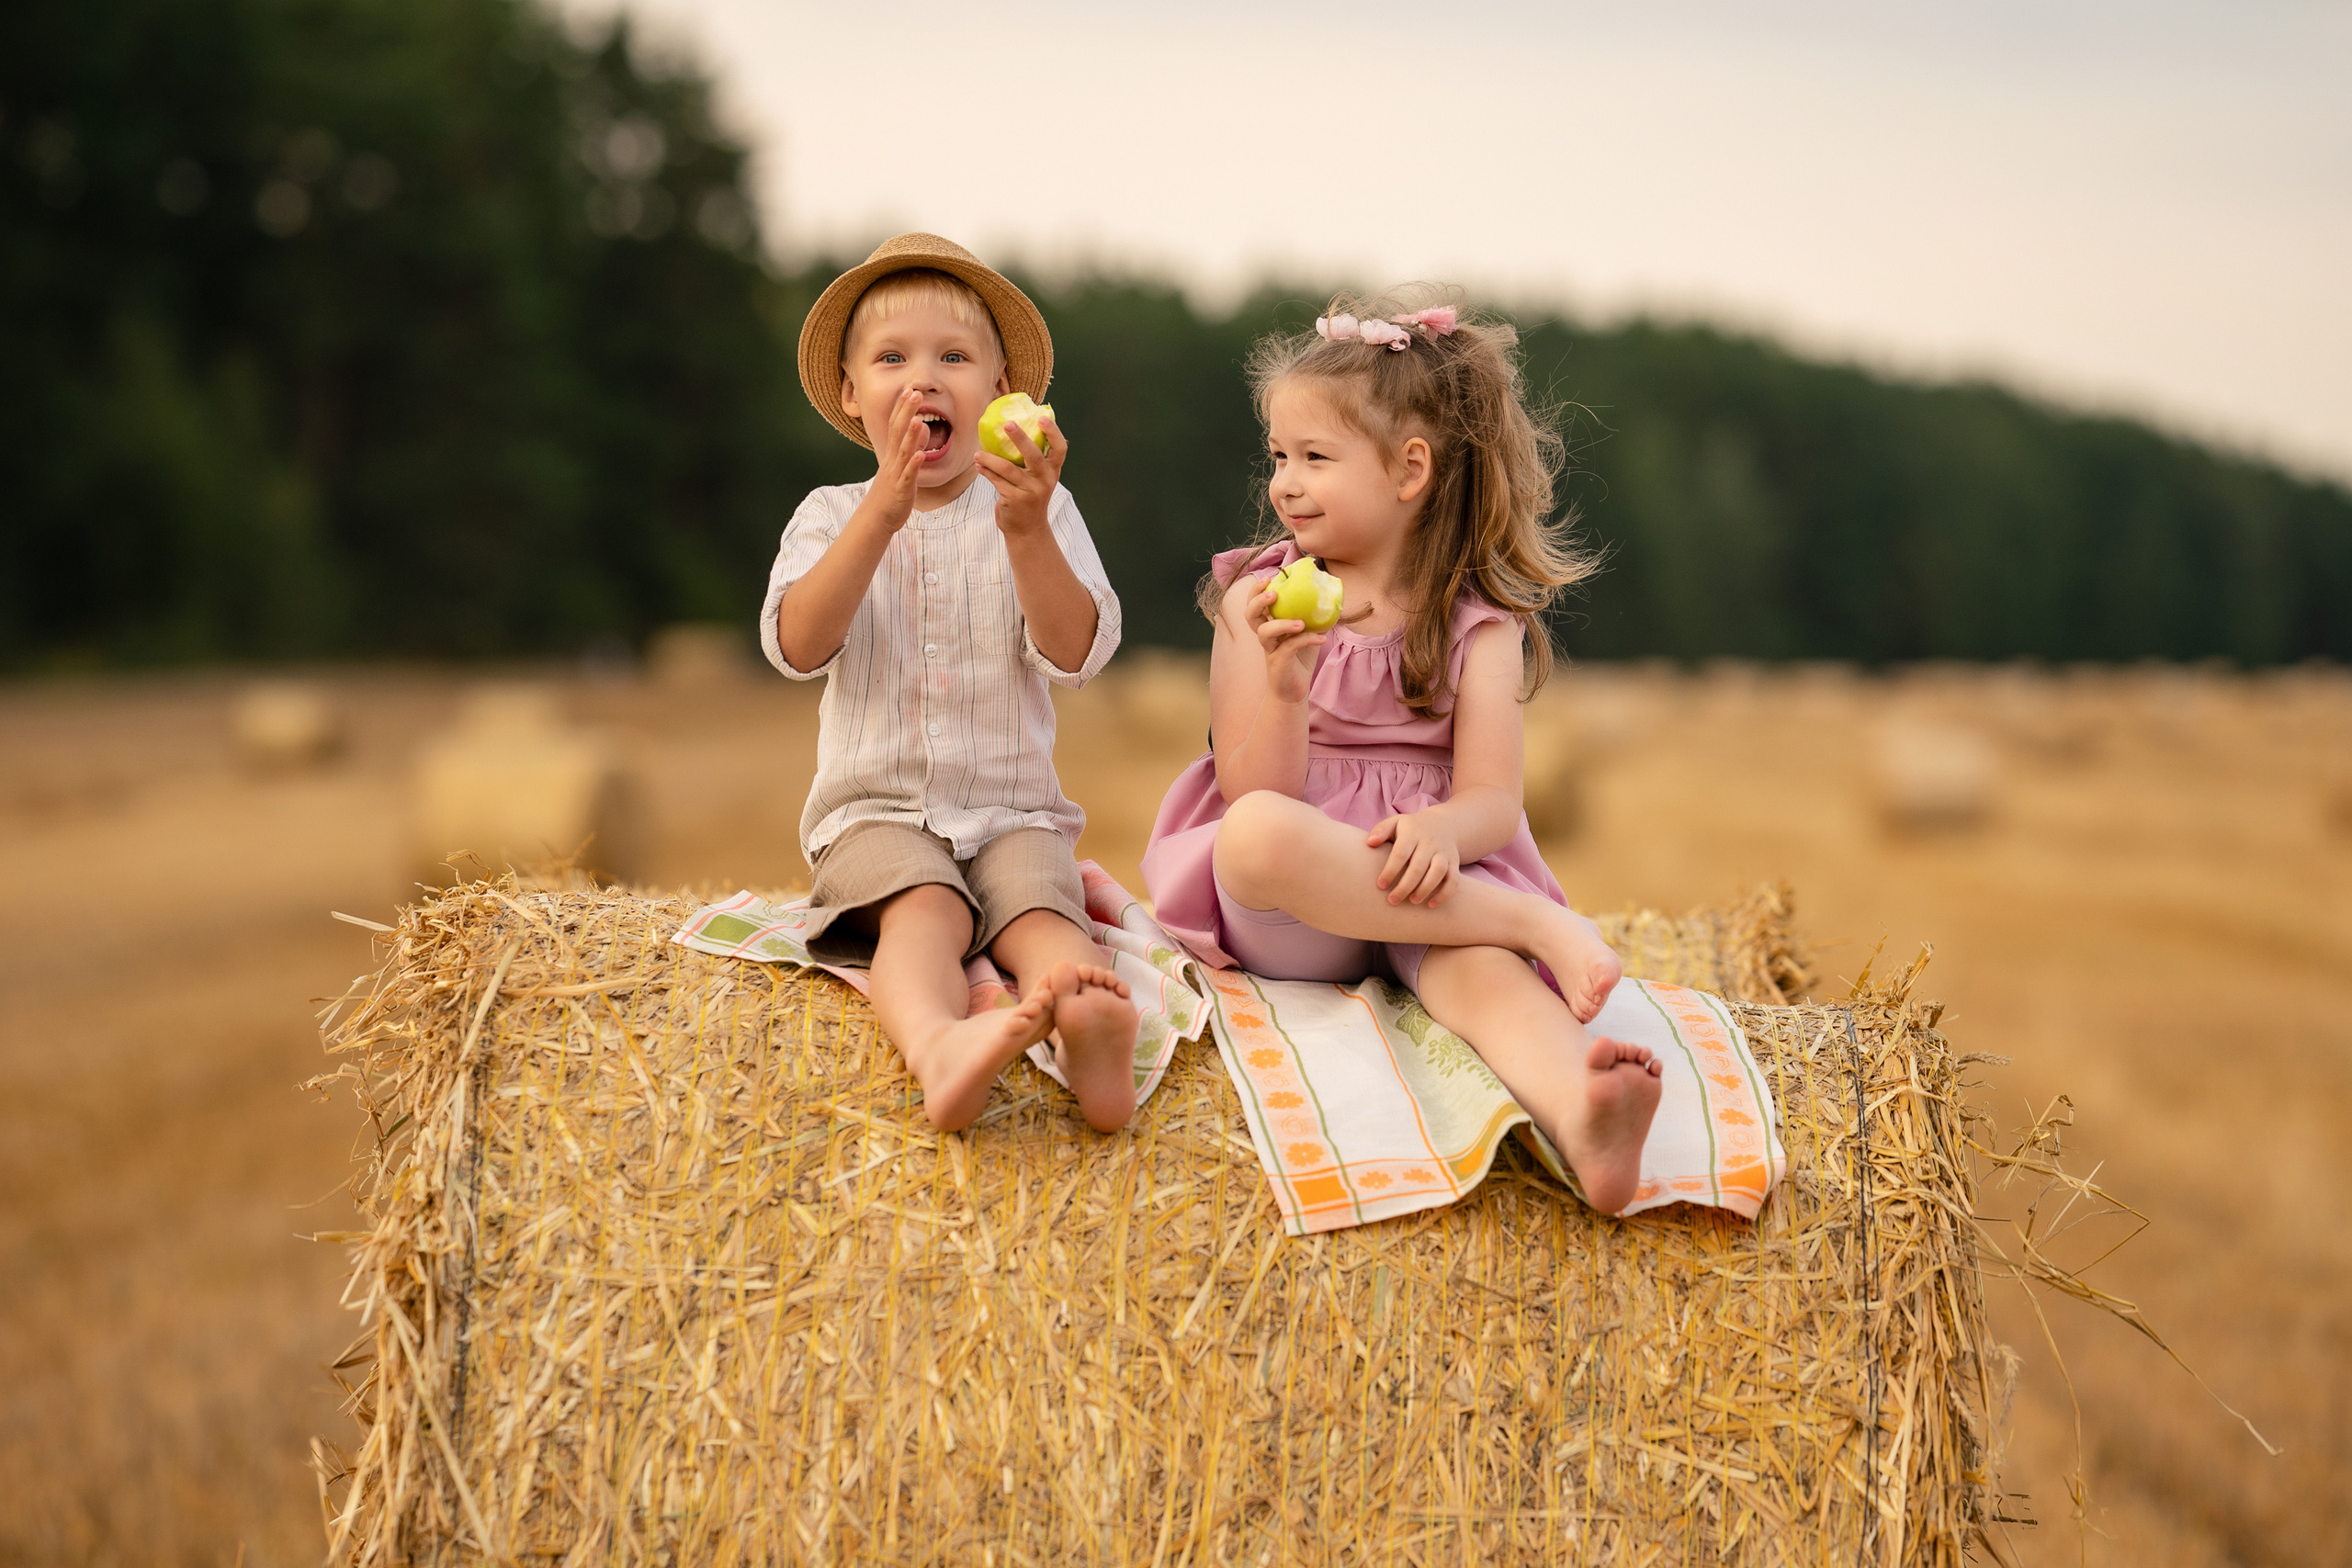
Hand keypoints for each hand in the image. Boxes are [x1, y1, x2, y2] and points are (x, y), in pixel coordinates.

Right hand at [869, 386, 929, 529]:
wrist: (876, 518)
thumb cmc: (890, 492)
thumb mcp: (900, 466)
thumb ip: (910, 447)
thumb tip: (923, 429)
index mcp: (892, 454)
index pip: (895, 425)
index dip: (902, 407)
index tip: (909, 389)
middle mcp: (892, 460)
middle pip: (897, 431)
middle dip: (906, 412)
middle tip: (914, 392)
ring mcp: (896, 474)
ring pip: (903, 451)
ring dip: (910, 435)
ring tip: (918, 418)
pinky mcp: (901, 490)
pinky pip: (908, 476)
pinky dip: (913, 464)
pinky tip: (920, 455)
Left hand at [974, 410, 1065, 539]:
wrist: (1028, 530)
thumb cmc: (1030, 498)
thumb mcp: (1038, 480)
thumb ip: (1031, 462)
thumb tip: (1009, 431)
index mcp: (1052, 471)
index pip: (1059, 448)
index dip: (1052, 432)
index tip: (1041, 418)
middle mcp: (1044, 480)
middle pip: (1033, 455)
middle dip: (1019, 437)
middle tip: (1007, 424)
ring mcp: (1030, 491)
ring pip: (1007, 468)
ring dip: (989, 458)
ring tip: (978, 454)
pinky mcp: (1015, 500)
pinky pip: (996, 480)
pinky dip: (985, 471)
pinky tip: (979, 465)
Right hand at [1242, 576, 1325, 705]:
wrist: (1294, 691)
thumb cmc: (1299, 660)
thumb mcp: (1307, 634)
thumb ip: (1313, 617)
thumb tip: (1331, 597)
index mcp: (1269, 625)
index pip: (1254, 604)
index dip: (1256, 590)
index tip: (1270, 577)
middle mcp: (1265, 636)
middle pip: (1250, 615)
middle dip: (1258, 601)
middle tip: (1273, 593)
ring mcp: (1270, 650)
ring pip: (1264, 632)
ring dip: (1281, 623)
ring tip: (1301, 622)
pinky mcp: (1278, 663)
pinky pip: (1289, 647)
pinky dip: (1307, 640)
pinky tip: (1322, 638)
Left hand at [1367, 809, 1461, 906]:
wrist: (1443, 824)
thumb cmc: (1411, 829)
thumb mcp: (1395, 823)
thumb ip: (1381, 830)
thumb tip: (1370, 842)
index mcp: (1412, 832)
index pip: (1401, 853)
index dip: (1390, 871)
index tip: (1381, 885)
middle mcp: (1430, 842)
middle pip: (1419, 866)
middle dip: (1405, 886)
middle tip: (1392, 900)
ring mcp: (1444, 852)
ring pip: (1438, 872)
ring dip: (1425, 889)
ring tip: (1412, 901)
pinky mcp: (1454, 862)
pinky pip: (1453, 880)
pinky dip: (1444, 894)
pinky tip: (1430, 905)